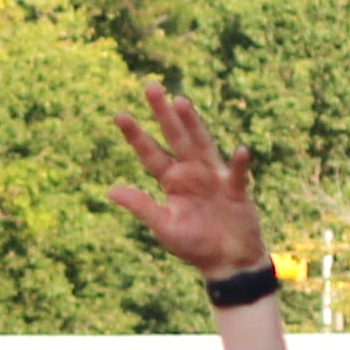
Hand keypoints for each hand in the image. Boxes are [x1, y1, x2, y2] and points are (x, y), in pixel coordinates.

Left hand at [109, 84, 271, 281]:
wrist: (227, 262)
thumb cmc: (194, 245)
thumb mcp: (164, 227)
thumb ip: (141, 206)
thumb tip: (110, 190)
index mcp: (171, 181)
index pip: (150, 153)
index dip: (136, 135)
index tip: (119, 115)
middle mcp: (190, 172)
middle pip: (175, 137)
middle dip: (163, 114)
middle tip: (150, 87)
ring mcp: (213, 177)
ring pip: (201, 144)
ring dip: (192, 124)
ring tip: (180, 102)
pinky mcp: (235, 189)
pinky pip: (236, 174)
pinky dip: (239, 164)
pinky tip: (240, 151)